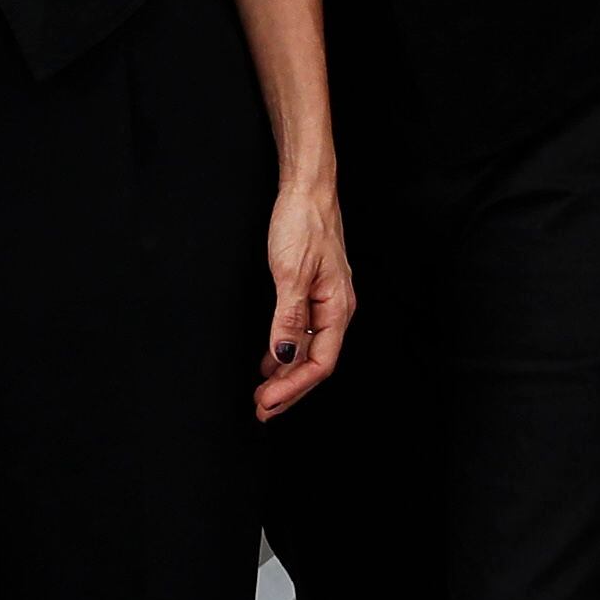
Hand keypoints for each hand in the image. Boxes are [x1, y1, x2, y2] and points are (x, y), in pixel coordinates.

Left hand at [252, 173, 354, 420]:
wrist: (307, 190)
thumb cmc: (303, 224)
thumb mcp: (291, 273)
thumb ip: (288, 318)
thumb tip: (285, 356)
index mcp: (338, 308)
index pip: (320, 363)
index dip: (294, 388)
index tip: (267, 402)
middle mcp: (337, 310)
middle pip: (316, 363)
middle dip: (290, 390)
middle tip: (261, 409)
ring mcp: (326, 302)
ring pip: (309, 351)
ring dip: (286, 375)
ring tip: (263, 394)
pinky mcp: (314, 294)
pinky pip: (303, 334)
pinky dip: (286, 352)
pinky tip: (270, 363)